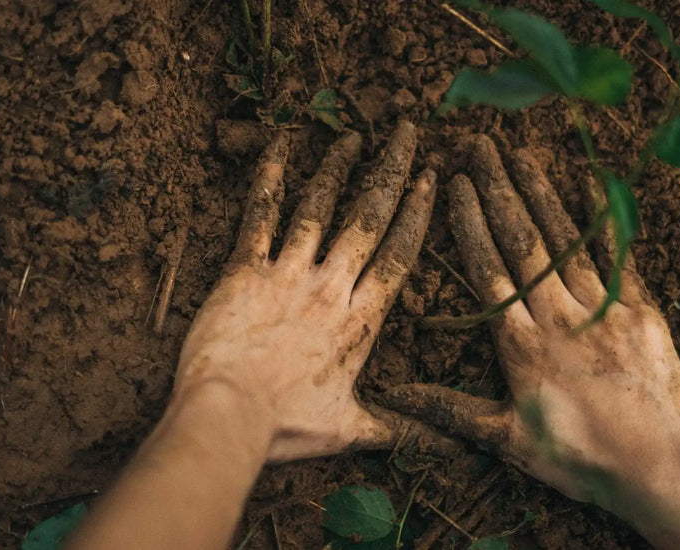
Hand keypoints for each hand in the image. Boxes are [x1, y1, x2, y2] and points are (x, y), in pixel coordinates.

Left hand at [176, 122, 436, 462]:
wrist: (228, 417)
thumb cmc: (287, 427)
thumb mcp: (352, 431)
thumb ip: (400, 430)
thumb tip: (451, 450)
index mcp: (360, 321)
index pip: (398, 256)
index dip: (417, 215)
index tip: (430, 181)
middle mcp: (330, 288)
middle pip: (369, 218)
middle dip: (391, 172)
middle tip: (407, 132)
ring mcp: (288, 274)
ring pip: (319, 208)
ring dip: (337, 168)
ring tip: (352, 136)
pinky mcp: (244, 271)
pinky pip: (259, 218)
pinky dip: (268, 181)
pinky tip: (279, 150)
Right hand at [387, 137, 679, 548]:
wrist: (655, 469)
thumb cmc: (577, 461)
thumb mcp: (507, 440)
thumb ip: (451, 409)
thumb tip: (394, 394)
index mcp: (520, 344)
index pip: (487, 270)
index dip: (469, 222)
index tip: (454, 183)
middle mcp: (557, 316)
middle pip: (521, 242)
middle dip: (498, 190)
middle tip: (480, 146)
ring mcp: (602, 309)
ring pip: (563, 240)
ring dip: (540, 193)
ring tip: (521, 153)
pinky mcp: (641, 312)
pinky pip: (618, 255)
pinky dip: (603, 218)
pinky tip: (590, 182)